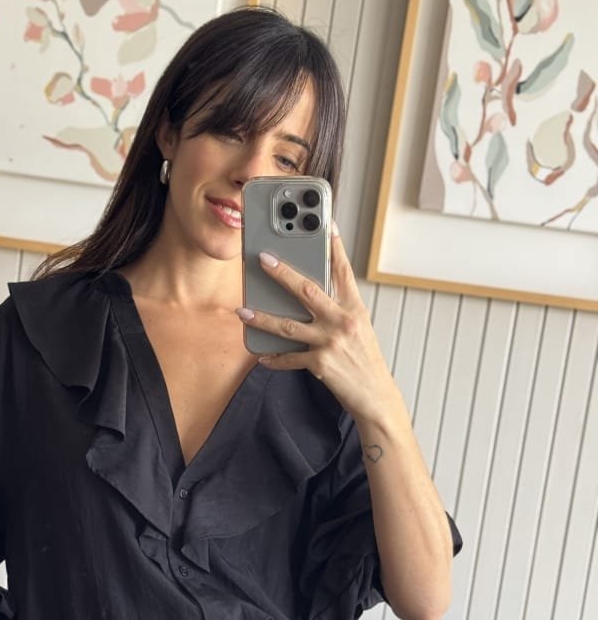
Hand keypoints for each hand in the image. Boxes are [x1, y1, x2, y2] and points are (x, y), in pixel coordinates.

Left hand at [236, 226, 401, 424]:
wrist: (376, 396)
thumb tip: (309, 298)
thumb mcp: (358, 329)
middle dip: (282, 273)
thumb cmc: (365, 361)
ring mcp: (331, 342)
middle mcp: (343, 321)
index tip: (324, 223)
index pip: (343, 271)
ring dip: (263, 318)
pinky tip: (261, 356)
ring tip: (244, 311)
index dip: (334, 246)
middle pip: (307, 290)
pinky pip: (290, 358)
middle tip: (263, 259)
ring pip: (289, 325)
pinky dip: (274, 358)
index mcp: (354, 308)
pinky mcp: (321, 363)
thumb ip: (338, 310)